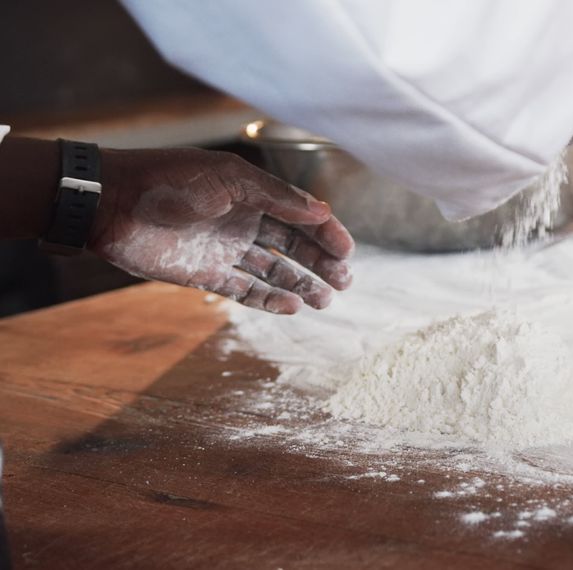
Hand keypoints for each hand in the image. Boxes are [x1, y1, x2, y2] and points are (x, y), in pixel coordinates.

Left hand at [89, 148, 354, 313]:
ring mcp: (225, 249)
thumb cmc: (168, 180)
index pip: (300, 214)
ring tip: (326, 299)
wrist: (111, 203)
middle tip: (345, 281)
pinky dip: (269, 299)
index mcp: (251, 193)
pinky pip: (245, 290)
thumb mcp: (229, 180)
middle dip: (320, 262)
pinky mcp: (206, 274)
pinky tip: (292, 306)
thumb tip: (321, 210)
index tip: (347, 252)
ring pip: (274, 271)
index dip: (326, 232)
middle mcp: (242, 221)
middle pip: (293, 245)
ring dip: (301, 284)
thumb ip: (276, 196)